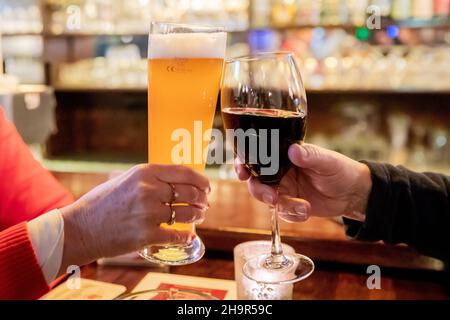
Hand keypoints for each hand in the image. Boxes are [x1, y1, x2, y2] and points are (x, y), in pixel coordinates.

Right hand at [58, 164, 209, 272]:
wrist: (80, 228)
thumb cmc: (103, 203)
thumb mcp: (126, 179)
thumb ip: (151, 178)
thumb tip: (178, 180)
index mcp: (145, 172)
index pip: (185, 173)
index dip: (202, 181)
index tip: (207, 187)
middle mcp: (149, 190)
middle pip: (190, 193)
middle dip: (202, 200)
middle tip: (204, 205)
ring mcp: (149, 213)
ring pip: (187, 214)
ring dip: (197, 216)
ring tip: (198, 217)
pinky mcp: (146, 235)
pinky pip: (177, 235)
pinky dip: (185, 237)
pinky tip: (188, 237)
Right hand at [235, 143, 371, 222]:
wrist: (353, 194)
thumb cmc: (341, 170)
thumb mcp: (327, 161)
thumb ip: (310, 156)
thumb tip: (293, 150)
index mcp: (284, 155)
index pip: (257, 156)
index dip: (244, 162)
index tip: (242, 171)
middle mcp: (280, 171)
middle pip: (256, 180)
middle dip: (259, 190)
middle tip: (272, 198)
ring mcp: (284, 189)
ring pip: (267, 198)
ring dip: (281, 205)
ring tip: (302, 207)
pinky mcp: (291, 204)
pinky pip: (282, 212)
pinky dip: (292, 214)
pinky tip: (306, 210)